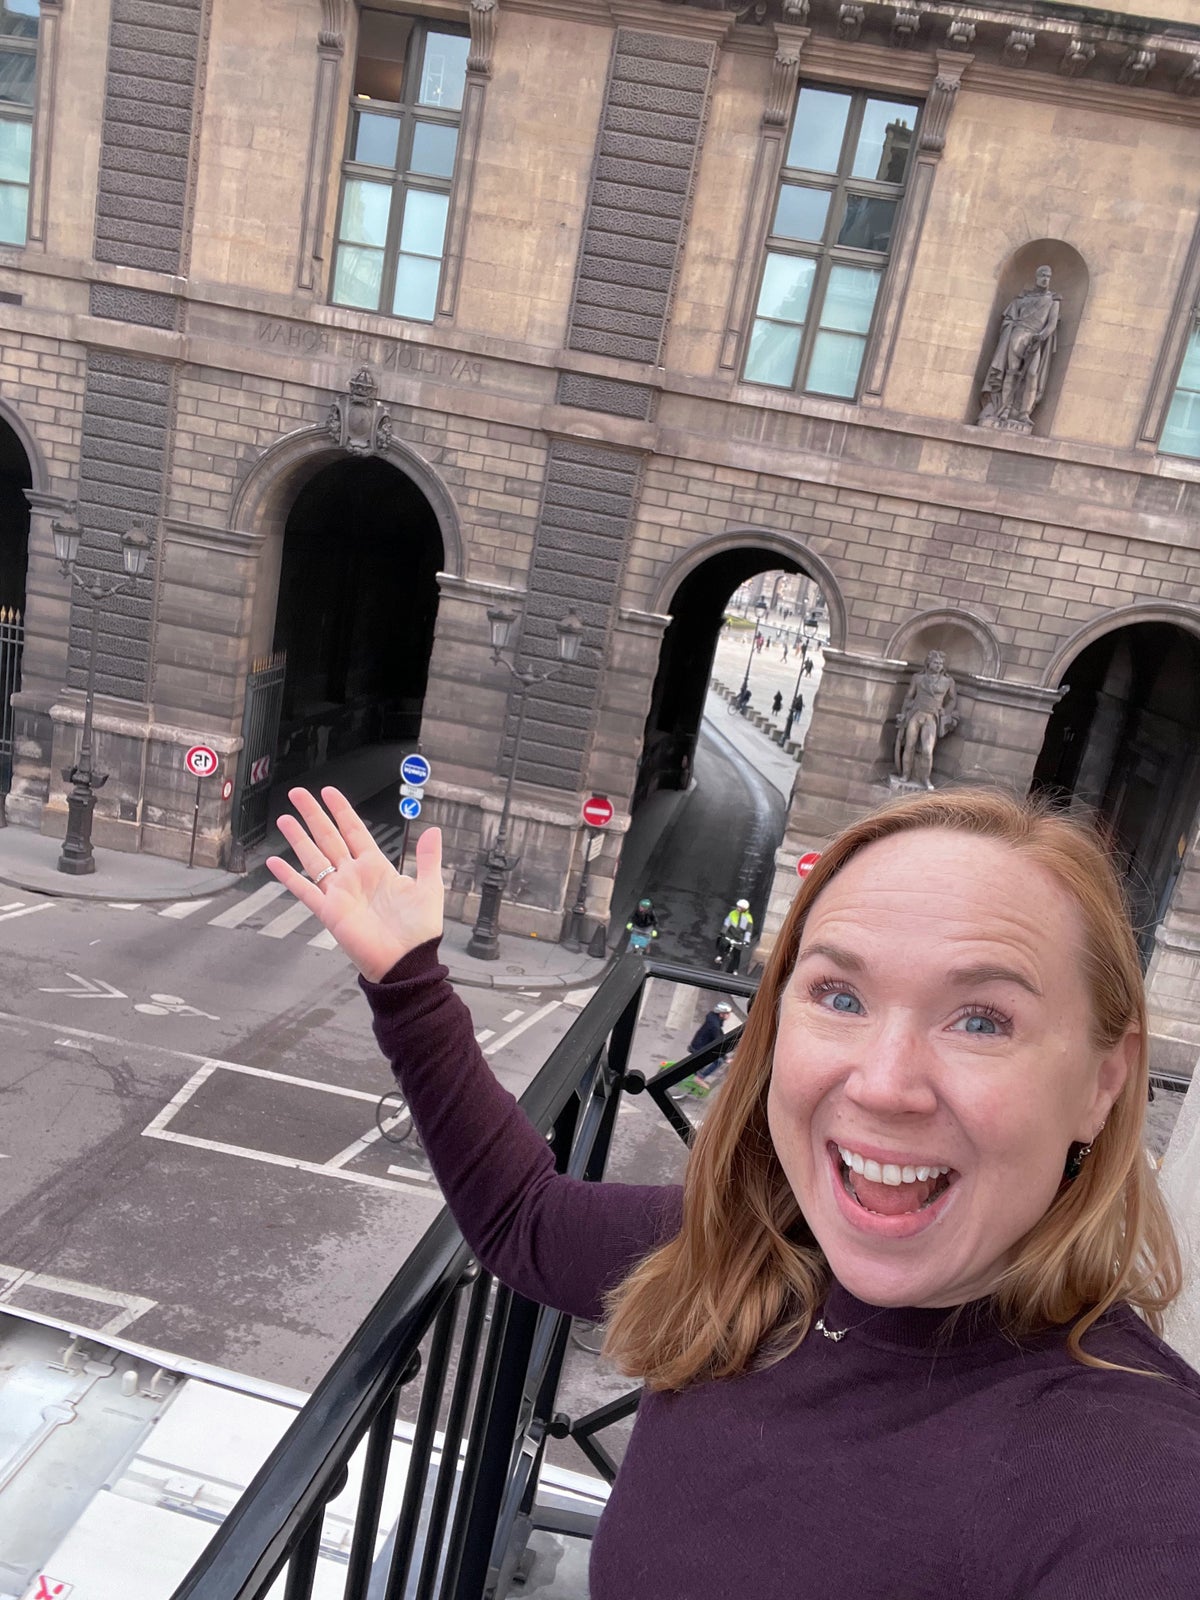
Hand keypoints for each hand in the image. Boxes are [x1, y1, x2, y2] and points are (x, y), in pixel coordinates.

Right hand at [266, 786, 443, 981]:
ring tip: (285, 819)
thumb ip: (429, 858)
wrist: (407, 961)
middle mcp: (354, 876)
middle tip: (298, 794)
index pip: (354, 831)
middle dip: (313, 815)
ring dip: (299, 838)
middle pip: (329, 837)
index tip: (329, 793)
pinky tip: (275, 863)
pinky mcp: (329, 912)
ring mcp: (339, 893)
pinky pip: (304, 890)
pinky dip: (288, 877)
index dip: (341, 810)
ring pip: (314, 858)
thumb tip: (433, 831)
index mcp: (377, 867)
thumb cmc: (419, 931)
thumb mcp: (429, 887)